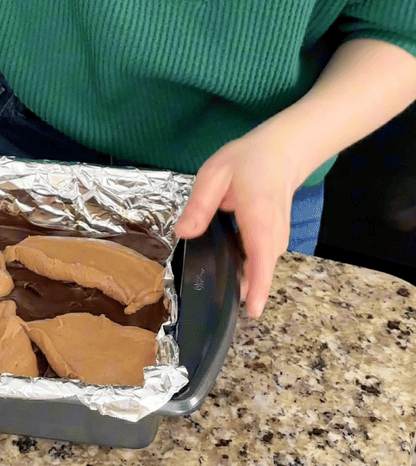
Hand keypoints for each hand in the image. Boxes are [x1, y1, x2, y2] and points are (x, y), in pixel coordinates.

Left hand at [173, 130, 299, 318]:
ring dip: (238, 278)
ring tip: (212, 280)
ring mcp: (278, 240)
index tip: (252, 312)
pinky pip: (259, 262)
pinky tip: (224, 260)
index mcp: (258, 216)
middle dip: (237, 287)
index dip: (258, 286)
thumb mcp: (215, 174)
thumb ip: (199, 205)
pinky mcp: (275, 242)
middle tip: (207, 294)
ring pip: (258, 269)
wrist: (281, 153)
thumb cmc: (248, 160)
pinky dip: (243, 267)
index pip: (261, 257)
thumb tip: (183, 233)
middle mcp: (273, 234)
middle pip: (258, 272)